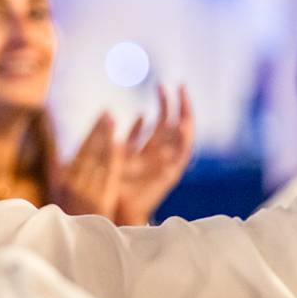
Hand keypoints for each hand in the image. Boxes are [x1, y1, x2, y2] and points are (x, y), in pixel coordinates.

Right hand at [47, 114, 122, 218]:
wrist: (72, 244)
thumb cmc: (65, 212)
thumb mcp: (56, 189)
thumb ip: (53, 163)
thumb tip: (48, 135)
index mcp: (63, 182)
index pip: (81, 152)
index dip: (92, 133)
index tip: (103, 115)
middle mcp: (73, 186)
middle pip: (89, 154)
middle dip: (99, 132)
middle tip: (108, 113)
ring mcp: (85, 194)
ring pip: (97, 162)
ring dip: (105, 141)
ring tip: (113, 123)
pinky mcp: (98, 203)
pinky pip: (106, 177)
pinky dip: (111, 160)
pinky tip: (118, 146)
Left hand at [113, 85, 195, 225]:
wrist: (117, 211)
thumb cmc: (113, 185)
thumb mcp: (114, 154)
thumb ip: (116, 137)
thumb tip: (109, 114)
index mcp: (151, 148)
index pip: (164, 121)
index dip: (166, 104)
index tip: (164, 85)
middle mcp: (163, 154)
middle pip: (177, 125)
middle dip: (180, 105)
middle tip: (179, 86)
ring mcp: (169, 164)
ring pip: (184, 137)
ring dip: (187, 118)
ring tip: (185, 101)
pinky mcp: (170, 175)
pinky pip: (182, 156)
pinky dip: (184, 141)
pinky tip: (183, 126)